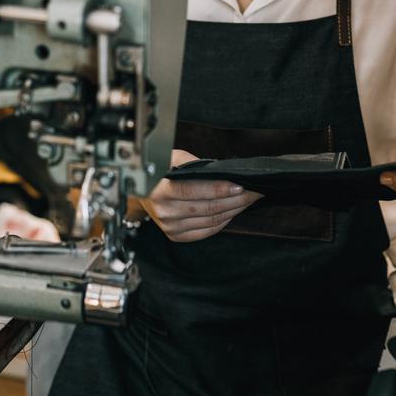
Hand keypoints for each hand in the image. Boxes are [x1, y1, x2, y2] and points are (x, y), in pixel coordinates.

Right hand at [141, 149, 261, 242]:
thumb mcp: (171, 158)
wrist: (141, 193)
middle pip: (208, 208)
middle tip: (254, 191)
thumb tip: (221, 171)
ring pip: (211, 221)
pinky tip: (233, 211)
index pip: (193, 191)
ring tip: (248, 199)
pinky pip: (207, 231)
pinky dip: (224, 221)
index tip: (240, 185)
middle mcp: (164, 212)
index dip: (219, 189)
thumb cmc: (158, 172)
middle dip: (236, 199)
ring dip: (234, 210)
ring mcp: (170, 227)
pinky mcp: (177, 236)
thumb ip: (192, 163)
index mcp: (160, 190)